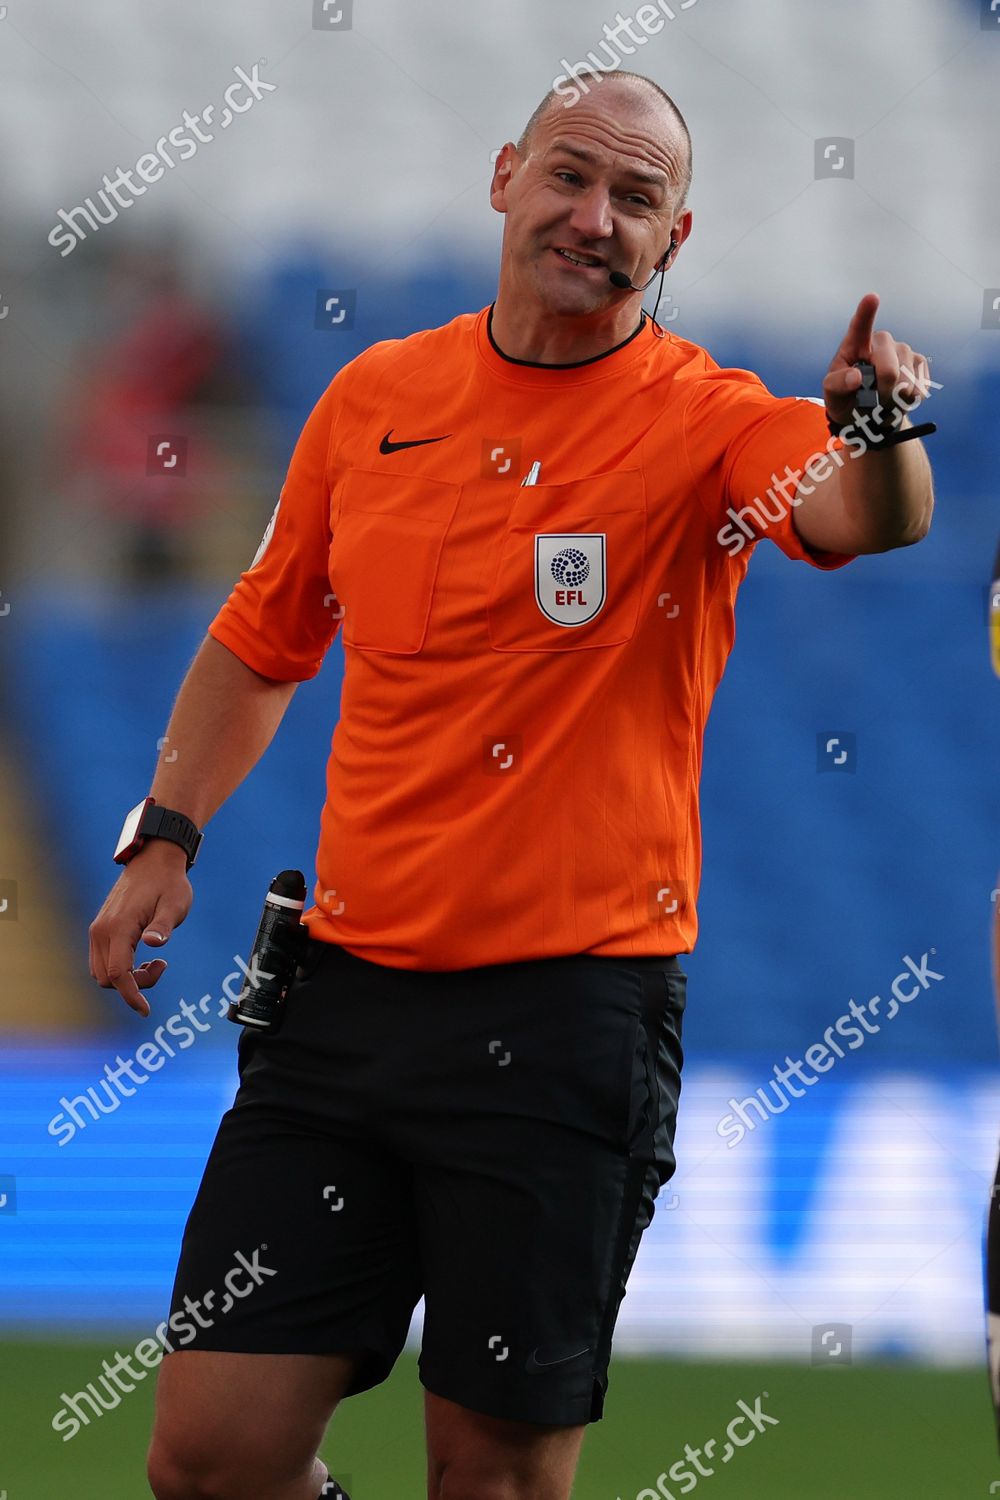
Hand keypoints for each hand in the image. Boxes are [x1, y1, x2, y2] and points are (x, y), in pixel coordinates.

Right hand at [88, 842, 191, 1016]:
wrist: (154, 860)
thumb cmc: (169, 883)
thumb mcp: (175, 904)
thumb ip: (163, 926)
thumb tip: (154, 945)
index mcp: (120, 926)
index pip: (118, 973)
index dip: (131, 995)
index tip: (145, 1010)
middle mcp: (102, 930)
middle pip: (107, 978)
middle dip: (133, 985)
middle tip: (161, 966)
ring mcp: (98, 929)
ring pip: (101, 972)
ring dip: (126, 978)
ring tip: (156, 963)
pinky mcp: (100, 929)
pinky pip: (103, 961)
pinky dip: (120, 968)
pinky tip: (143, 959)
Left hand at [823, 293, 932, 430]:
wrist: (867, 412)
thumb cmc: (846, 396)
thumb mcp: (832, 393)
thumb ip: (838, 384)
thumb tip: (856, 377)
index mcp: (855, 343)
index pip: (860, 325)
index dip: (866, 312)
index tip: (872, 298)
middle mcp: (882, 342)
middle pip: (889, 368)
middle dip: (882, 391)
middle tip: (873, 400)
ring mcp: (902, 350)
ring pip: (907, 379)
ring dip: (896, 397)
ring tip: (885, 398)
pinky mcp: (918, 362)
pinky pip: (920, 384)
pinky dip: (909, 398)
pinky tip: (900, 397)